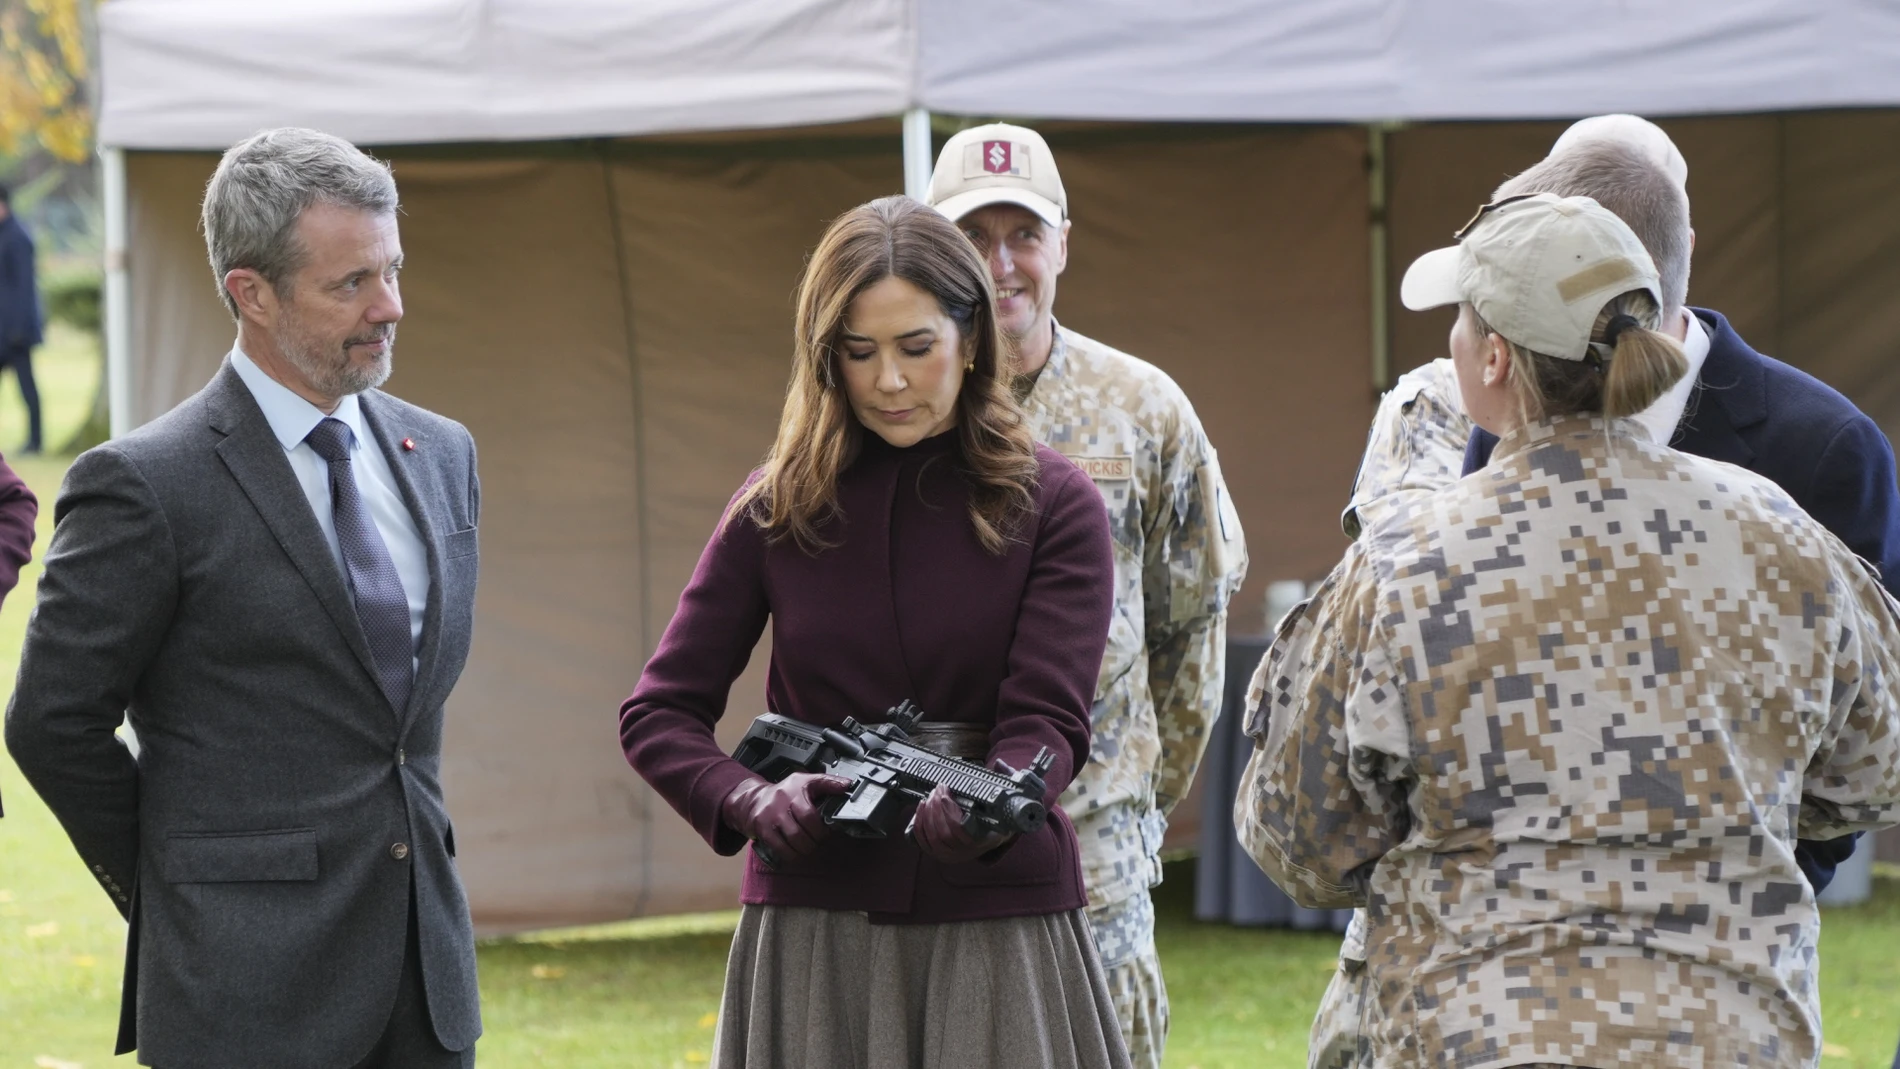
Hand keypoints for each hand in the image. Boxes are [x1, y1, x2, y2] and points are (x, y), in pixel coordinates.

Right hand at [720, 772, 851, 860]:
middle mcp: (780, 802)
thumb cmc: (785, 792)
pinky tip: (795, 852)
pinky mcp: (762, 829)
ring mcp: (769, 817)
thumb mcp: (806, 781)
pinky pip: (779, 848)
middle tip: (818, 842)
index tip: (826, 833)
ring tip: (808, 847)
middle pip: (800, 831)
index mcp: (795, 789)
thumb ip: (827, 782)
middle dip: (814, 841)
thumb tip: (847, 785)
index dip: (821, 829)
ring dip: (804, 849)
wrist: (753, 799)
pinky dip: (790, 855)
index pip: (810, 815)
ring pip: (791, 841)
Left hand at [911, 785, 1010, 864]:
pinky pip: (923, 841)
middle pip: (944, 833)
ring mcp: (950, 855)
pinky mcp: (937, 853)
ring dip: (928, 813)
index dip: (950, 814)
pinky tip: (922, 807)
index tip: (945, 796)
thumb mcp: (1006, 800)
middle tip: (938, 789)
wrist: (989, 838)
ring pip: (933, 837)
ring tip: (931, 795)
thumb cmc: (995, 817)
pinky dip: (920, 823)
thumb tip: (1000, 765)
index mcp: (983, 839)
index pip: (962, 831)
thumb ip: (1006, 781)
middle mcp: (966, 851)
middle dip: (937, 807)